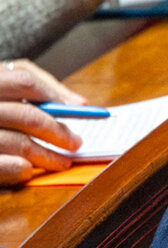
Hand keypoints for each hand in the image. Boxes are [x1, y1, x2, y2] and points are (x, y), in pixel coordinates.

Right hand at [0, 60, 84, 184]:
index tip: (80, 111)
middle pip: (27, 116)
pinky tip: (28, 170)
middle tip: (76, 143)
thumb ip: (36, 83)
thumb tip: (79, 104)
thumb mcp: (0, 77)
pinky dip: (16, 169)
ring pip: (17, 143)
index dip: (56, 96)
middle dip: (58, 132)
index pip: (26, 81)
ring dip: (46, 156)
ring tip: (61, 162)